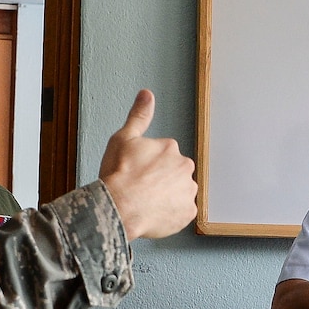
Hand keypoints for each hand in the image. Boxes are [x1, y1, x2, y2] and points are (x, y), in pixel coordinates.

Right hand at [98, 90, 196, 239]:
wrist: (119, 208)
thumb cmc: (119, 174)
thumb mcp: (123, 138)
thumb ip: (139, 116)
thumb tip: (147, 94)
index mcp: (171, 148)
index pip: (163, 155)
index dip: (147, 165)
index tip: (136, 171)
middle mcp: (185, 168)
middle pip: (174, 174)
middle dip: (160, 180)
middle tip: (140, 188)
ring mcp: (188, 192)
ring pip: (179, 193)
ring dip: (167, 197)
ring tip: (146, 202)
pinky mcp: (188, 213)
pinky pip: (181, 213)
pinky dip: (170, 214)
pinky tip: (153, 213)